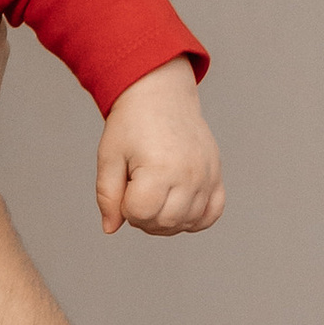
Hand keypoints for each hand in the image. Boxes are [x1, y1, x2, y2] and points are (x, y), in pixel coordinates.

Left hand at [95, 59, 222, 237]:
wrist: (160, 96)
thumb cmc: (131, 123)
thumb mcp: (109, 157)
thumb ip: (107, 196)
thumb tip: (110, 228)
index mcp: (160, 168)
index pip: (141, 214)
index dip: (125, 209)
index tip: (123, 189)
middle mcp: (189, 174)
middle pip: (166, 223)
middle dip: (143, 218)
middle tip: (135, 194)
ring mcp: (207, 176)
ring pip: (188, 222)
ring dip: (166, 221)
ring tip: (153, 198)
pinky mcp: (216, 175)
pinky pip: (212, 213)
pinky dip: (195, 219)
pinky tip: (177, 207)